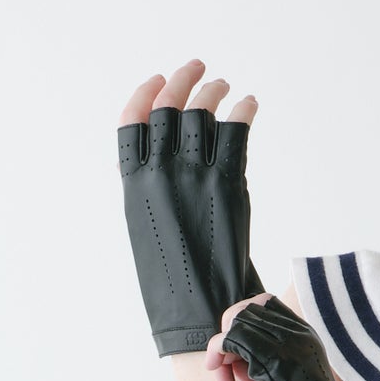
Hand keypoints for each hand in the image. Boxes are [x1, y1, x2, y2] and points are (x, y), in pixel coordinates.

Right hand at [116, 60, 261, 355]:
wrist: (201, 314)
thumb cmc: (174, 283)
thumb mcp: (148, 232)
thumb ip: (152, 192)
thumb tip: (163, 160)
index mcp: (133, 185)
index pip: (130, 122)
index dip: (145, 94)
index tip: (160, 79)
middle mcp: (159, 174)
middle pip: (167, 108)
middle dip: (184, 80)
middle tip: (199, 66)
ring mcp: (192, 176)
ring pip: (202, 113)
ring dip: (215, 91)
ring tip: (225, 86)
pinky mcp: (227, 184)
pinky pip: (235, 131)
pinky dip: (243, 110)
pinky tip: (249, 104)